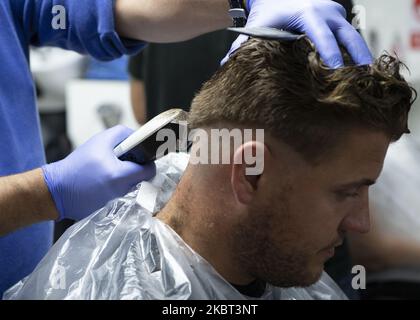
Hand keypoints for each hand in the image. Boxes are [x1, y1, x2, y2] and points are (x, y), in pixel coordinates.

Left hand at [42, 125, 155, 220]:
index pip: (136, 136)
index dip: (146, 147)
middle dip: (138, 166)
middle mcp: (106, 146)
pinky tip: (118, 193)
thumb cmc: (84, 182)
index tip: (152, 161)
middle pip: (133, 153)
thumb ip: (139, 171)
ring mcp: (101, 160)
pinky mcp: (97, 174)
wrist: (55, 196)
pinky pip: (117, 176)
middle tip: (140, 177)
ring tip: (127, 187)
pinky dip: (121, 184)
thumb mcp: (116, 176)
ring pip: (126, 166)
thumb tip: (152, 170)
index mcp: (110, 138)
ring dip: (130, 177)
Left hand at [223, 0, 372, 67]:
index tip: (337, 74)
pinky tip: (359, 68)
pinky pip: (348, 33)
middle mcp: (325, 12)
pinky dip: (354, 49)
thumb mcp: (256, 28)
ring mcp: (334, 12)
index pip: (323, 38)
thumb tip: (226, 68)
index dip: (331, 56)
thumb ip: (242, 48)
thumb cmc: (266, 14)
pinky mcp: (337, 15)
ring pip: (353, 35)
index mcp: (307, 15)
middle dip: (355, 58)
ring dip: (361, 55)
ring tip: (369, 78)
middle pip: (347, 36)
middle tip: (362, 81)